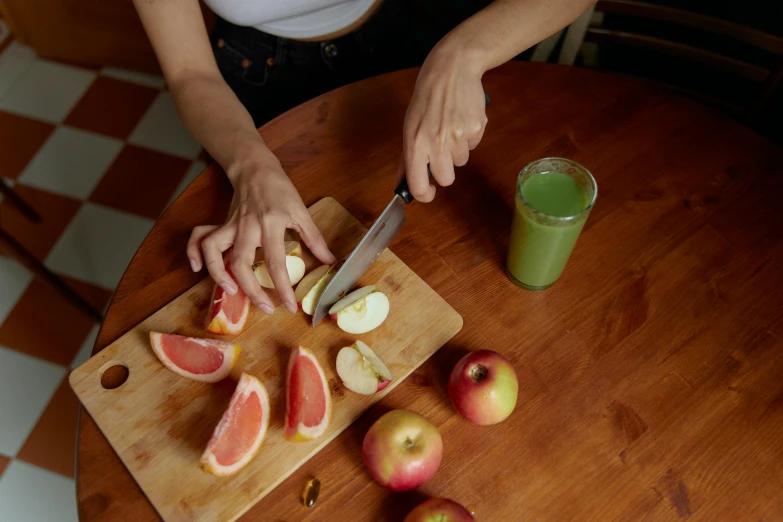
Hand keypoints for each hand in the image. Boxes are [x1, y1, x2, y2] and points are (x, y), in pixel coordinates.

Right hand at [186, 150, 335, 314]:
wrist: (255, 168)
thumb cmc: (280, 190)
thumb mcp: (301, 211)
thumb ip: (314, 238)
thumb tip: (329, 261)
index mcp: (270, 224)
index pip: (275, 262)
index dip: (282, 287)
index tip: (289, 306)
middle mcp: (247, 227)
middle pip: (241, 263)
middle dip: (251, 291)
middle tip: (266, 308)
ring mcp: (230, 226)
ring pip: (214, 250)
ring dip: (217, 273)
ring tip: (229, 291)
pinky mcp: (220, 224)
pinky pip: (199, 237)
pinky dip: (194, 253)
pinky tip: (197, 269)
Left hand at [400, 43, 487, 201]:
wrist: (451, 69)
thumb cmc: (426, 100)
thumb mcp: (409, 126)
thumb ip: (407, 158)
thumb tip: (403, 184)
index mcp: (414, 144)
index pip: (418, 185)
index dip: (424, 194)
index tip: (428, 192)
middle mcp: (436, 143)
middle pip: (446, 179)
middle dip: (445, 170)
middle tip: (442, 151)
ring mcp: (458, 136)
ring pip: (461, 162)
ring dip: (457, 150)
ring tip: (451, 126)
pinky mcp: (476, 128)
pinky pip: (474, 146)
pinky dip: (469, 137)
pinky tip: (462, 119)